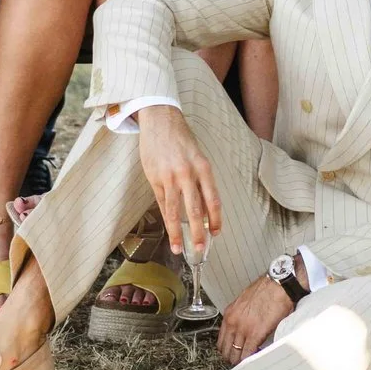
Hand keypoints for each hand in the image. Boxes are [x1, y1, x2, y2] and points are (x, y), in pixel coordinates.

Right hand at [133, 105, 220, 261]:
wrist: (160, 120)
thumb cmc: (182, 140)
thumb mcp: (198, 157)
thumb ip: (201, 182)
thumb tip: (204, 210)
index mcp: (203, 167)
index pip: (212, 200)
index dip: (215, 219)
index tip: (216, 233)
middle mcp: (187, 174)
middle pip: (195, 210)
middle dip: (198, 232)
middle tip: (201, 249)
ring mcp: (169, 177)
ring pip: (174, 211)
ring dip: (177, 232)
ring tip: (180, 248)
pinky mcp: (154, 179)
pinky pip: (161, 203)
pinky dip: (166, 219)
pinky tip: (169, 231)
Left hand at [216, 269, 296, 365]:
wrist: (279, 286)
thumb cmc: (267, 290)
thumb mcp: (245, 303)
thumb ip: (240, 317)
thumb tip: (242, 331)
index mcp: (230, 314)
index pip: (221, 341)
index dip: (227, 350)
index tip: (233, 353)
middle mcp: (233, 322)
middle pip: (225, 350)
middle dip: (233, 357)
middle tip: (241, 359)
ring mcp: (243, 329)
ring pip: (235, 354)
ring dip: (241, 360)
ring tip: (249, 360)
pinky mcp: (256, 334)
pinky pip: (248, 354)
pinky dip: (251, 359)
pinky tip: (255, 358)